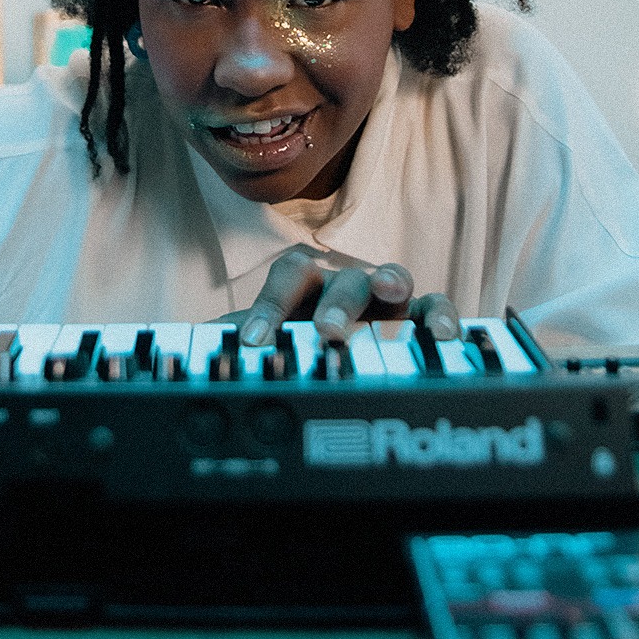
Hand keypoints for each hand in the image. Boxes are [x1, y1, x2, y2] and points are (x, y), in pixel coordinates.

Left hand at [233, 249, 457, 346]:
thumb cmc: (291, 339)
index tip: (255, 343)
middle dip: (335, 303)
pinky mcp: (416, 316)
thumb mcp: (262, 344)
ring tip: (390, 294)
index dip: (272, 306)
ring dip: (390, 284)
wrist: (321, 351)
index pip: (288, 278)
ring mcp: (383, 297)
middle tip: (327, 332)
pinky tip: (445, 334)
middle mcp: (344, 284)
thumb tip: (193, 360)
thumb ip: (232, 347)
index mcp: (304, 285)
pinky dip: (441, 315)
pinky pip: (435, 307)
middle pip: (342, 278)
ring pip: (391, 279)